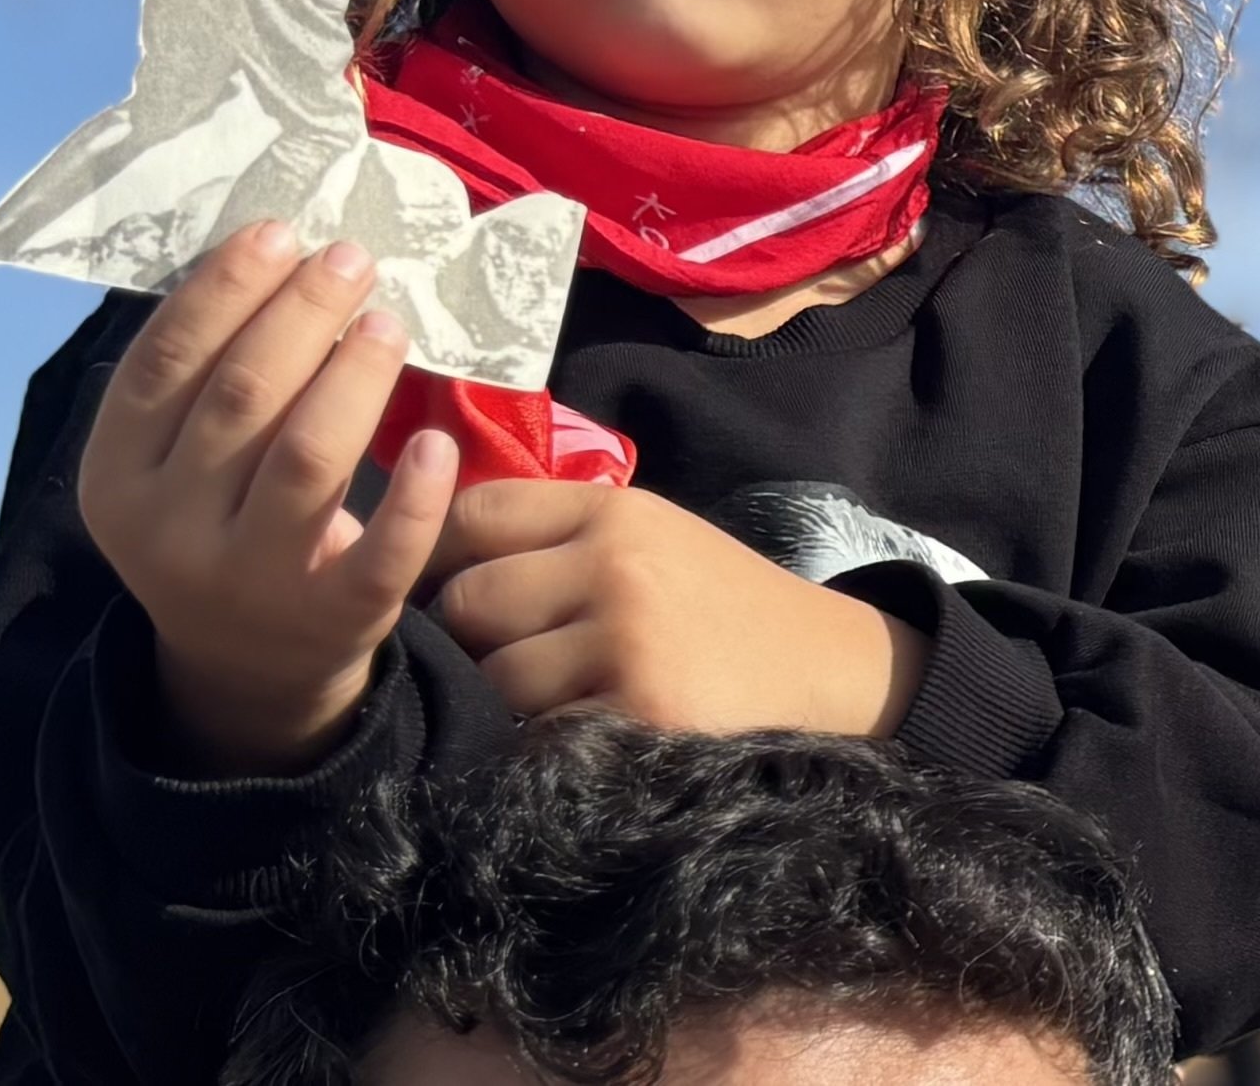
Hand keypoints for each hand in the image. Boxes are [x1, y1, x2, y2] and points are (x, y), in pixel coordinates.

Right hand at [76, 222, 457, 773]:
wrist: (249, 664)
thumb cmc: (222, 521)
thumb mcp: (175, 465)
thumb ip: (203, 378)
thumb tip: (269, 250)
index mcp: (116, 480)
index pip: (164, 366)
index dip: (223, 290)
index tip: (279, 230)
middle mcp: (171, 532)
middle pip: (242, 397)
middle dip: (302, 313)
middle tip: (351, 257)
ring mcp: (250, 578)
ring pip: (308, 457)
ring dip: (354, 375)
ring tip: (387, 320)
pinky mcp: (335, 615)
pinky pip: (383, 550)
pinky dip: (415, 494)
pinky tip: (437, 441)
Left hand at [427, 482, 929, 736]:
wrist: (826, 668)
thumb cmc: (723, 606)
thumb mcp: (655, 539)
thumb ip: (562, 538)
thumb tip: (433, 566)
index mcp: (616, 512)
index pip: (477, 512)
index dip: (437, 555)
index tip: (439, 593)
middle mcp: (617, 564)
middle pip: (469, 600)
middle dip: (470, 642)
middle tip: (501, 664)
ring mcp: (627, 639)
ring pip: (495, 676)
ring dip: (507, 703)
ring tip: (553, 704)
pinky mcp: (640, 711)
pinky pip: (539, 734)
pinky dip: (545, 746)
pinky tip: (579, 742)